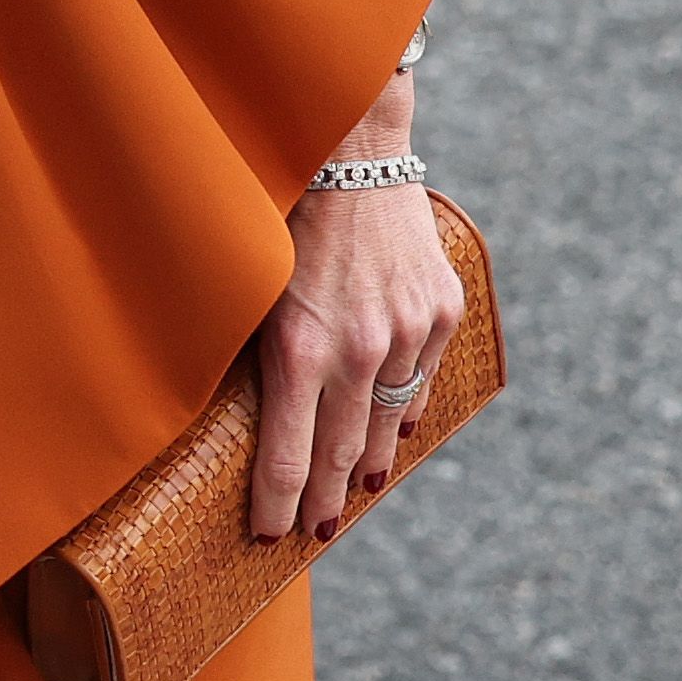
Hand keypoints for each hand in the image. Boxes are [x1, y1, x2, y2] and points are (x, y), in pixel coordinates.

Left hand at [244, 157, 462, 545]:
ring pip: (385, 422)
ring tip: (348, 490)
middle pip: (339, 453)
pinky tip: (389, 435)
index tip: (267, 536)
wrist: (350, 144)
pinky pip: (420, 380)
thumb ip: (252, 348)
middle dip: (321, 500)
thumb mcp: (243, 283)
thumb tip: (242, 411)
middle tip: (311, 533)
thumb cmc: (275, 209)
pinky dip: (402, 412)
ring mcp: (408, 332)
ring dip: (364, 460)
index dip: (276, 504)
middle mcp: (359, 349)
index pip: (287, 456)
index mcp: (299, 348)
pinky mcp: (439, 309)